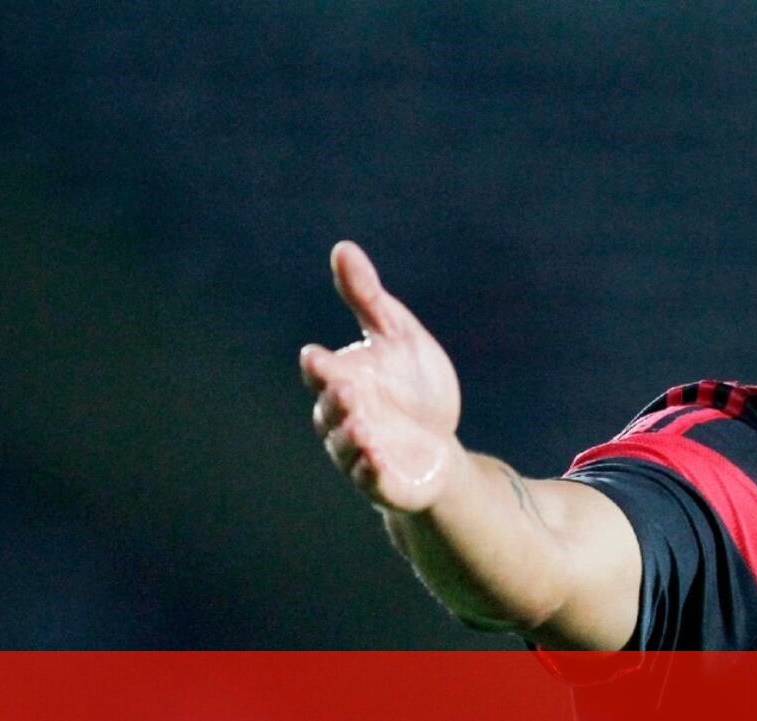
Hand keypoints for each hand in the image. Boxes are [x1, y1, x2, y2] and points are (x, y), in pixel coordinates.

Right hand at [300, 241, 461, 511]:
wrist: (440, 444)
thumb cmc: (412, 386)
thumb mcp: (397, 334)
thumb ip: (367, 297)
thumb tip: (343, 248)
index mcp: (343, 380)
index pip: (323, 372)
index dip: (319, 366)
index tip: (315, 355)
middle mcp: (344, 418)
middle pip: (330, 410)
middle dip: (337, 400)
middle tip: (348, 388)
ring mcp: (360, 452)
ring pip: (346, 446)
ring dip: (350, 436)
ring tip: (362, 424)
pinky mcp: (382, 481)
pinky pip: (371, 478)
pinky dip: (371, 469)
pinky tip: (378, 457)